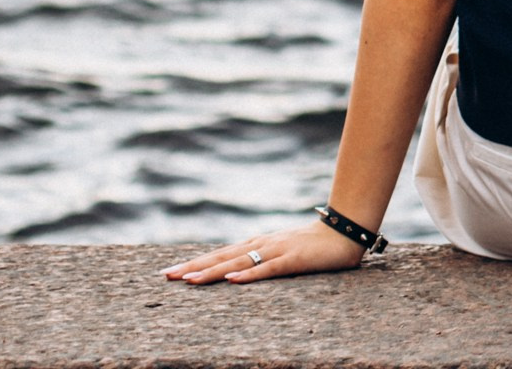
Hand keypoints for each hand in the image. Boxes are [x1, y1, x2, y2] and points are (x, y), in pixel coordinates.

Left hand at [162, 220, 364, 284]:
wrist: (344, 232)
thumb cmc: (313, 244)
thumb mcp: (282, 250)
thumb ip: (261, 257)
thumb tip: (237, 268)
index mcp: (257, 243)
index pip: (220, 254)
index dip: (195, 262)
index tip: (171, 272)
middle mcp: (262, 244)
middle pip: (222, 257)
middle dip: (193, 267)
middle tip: (167, 276)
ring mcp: (276, 251)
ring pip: (238, 263)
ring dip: (212, 271)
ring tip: (189, 280)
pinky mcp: (292, 260)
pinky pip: (267, 269)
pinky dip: (249, 275)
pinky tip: (232, 280)